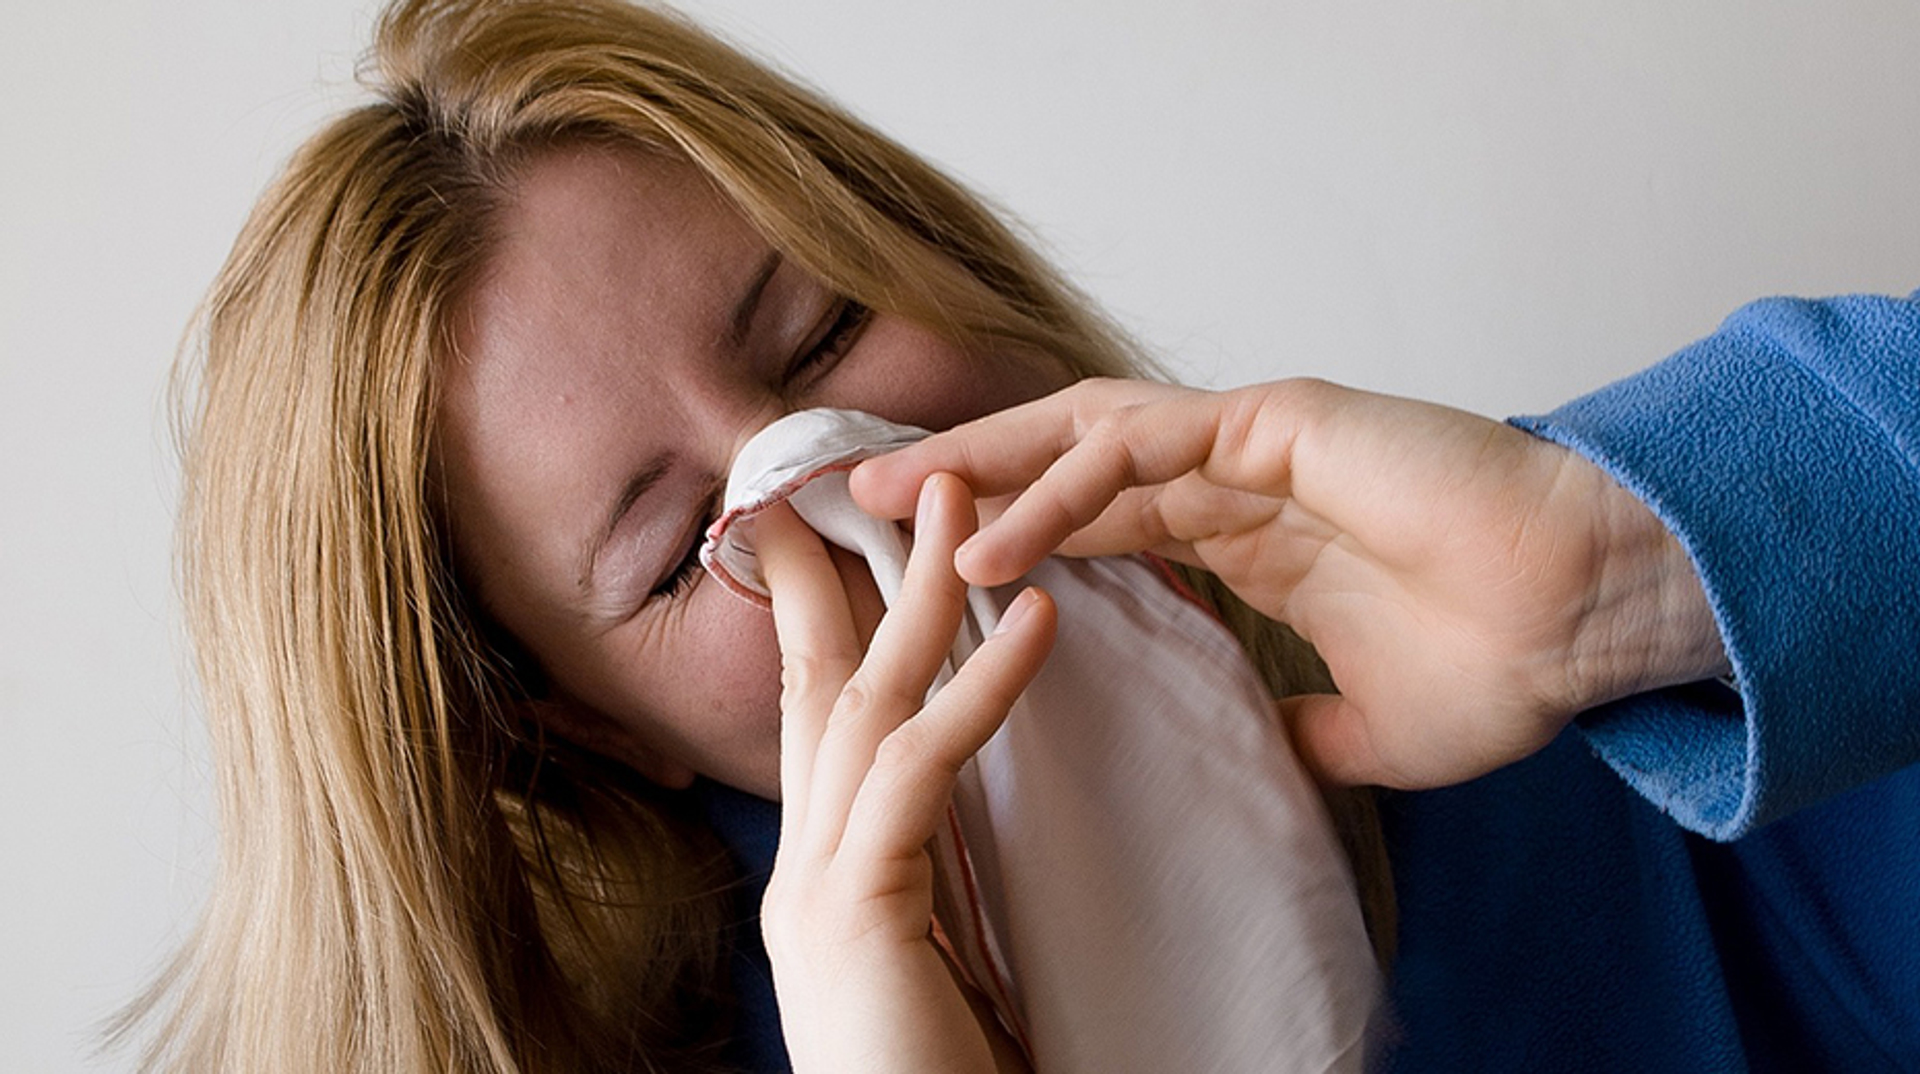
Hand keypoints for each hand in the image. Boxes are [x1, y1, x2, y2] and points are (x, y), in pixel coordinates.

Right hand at [757, 472, 1052, 1073]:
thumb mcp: (940, 954)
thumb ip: (933, 869)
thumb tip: (957, 794)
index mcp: (823, 868)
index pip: (820, 702)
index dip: (830, 599)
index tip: (858, 513)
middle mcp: (799, 862)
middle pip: (823, 675)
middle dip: (855, 561)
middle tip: (903, 465)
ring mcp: (813, 886)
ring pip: (863, 700)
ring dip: (919, 590)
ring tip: (972, 499)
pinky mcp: (857, 913)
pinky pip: (922, 774)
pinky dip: (981, 692)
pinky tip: (1035, 623)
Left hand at [851, 378, 1727, 789]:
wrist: (1593, 619)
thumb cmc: (1507, 659)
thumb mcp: (1372, 725)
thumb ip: (1305, 725)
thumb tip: (1273, 752)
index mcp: (1247, 533)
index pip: (1096, 521)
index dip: (1008, 533)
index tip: (921, 567)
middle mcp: (1235, 477)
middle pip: (1063, 465)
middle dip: (963, 481)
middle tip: (865, 508)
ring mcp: (1253, 443)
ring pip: (1082, 437)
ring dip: (982, 469)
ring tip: (891, 504)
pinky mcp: (1280, 424)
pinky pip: (1143, 446)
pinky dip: (1060, 487)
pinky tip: (991, 535)